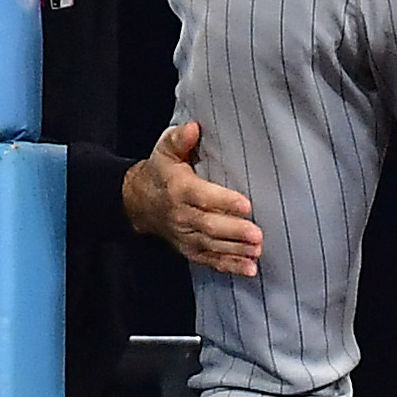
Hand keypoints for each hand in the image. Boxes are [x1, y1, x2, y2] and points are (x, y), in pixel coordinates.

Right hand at [121, 120, 263, 276]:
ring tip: (257, 252)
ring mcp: (185, 235)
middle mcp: (181, 215)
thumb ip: (179, 138)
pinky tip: (249, 269)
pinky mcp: (189, 248)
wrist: (138, 201)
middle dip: (234, 231)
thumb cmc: (161, 172)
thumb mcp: (165, 150)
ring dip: (236, 251)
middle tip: (258, 234)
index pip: (202, 196)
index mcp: (179, 188)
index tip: (246, 204)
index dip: (224, 201)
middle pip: (209, 225)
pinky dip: (229, 266)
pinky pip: (209, 259)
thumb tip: (194, 128)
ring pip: (211, 246)